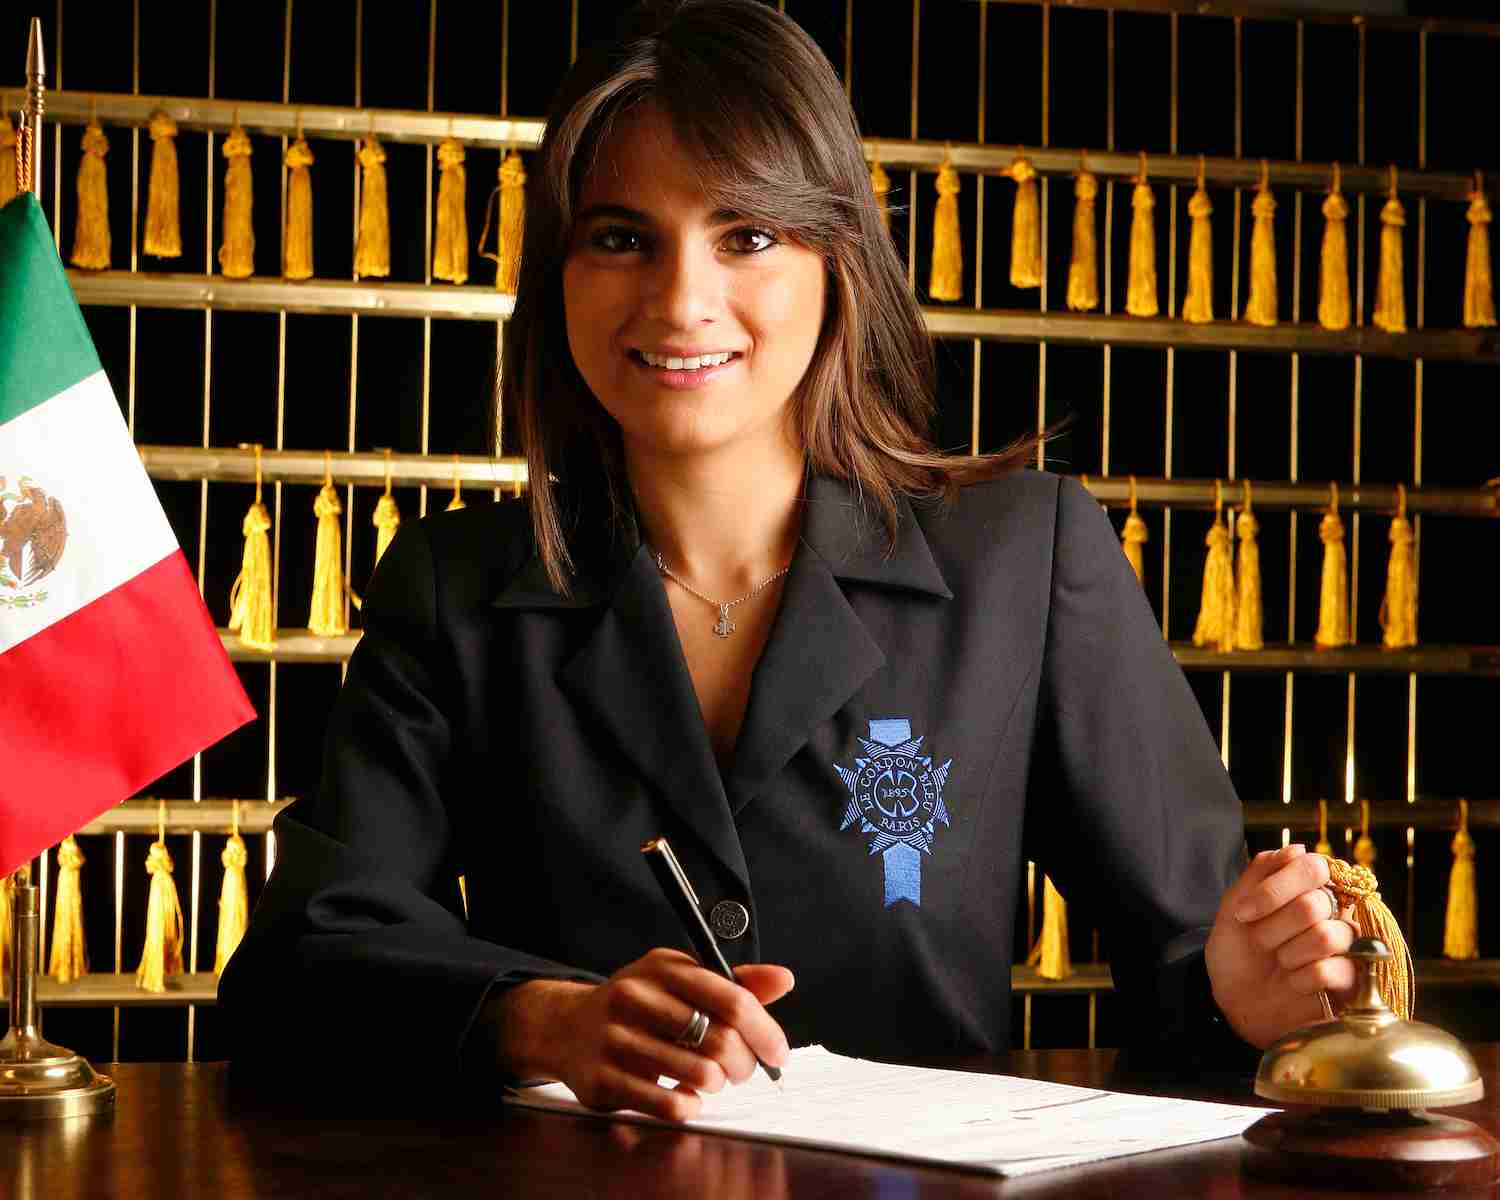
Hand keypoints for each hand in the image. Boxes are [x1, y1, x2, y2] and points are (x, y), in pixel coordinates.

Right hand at [504, 948, 792, 1121]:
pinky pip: (670, 1105)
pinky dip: (691, 1106)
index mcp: (663, 967)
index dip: (765, 1030)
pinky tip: (686, 1094)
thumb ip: (733, 984)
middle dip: (745, 1063)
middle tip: (742, 1070)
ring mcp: (616, 1039)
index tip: (778, 1052)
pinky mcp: (603, 1080)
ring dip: (718, 1083)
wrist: (566, 1027)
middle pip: (721, 1040)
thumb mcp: (680, 981)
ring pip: (700, 1074)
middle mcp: (636, 997)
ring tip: (710, 1077)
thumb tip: (784, 979)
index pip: (732, 999)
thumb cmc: (639, 1006)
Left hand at [1204, 843, 1356, 1048]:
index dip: (1275, 889)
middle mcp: (1334, 914)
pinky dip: (1300, 978)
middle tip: (1261, 943)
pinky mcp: (1352, 983)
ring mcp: (1347, 948)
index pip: (1313, 867)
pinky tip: (1293, 983)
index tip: (1243, 913)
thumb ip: (1261, 871)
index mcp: (1308, 890)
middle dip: (1273, 928)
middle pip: (1314, 904)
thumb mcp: (1235, 906)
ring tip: (1279, 963)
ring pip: (1326, 936)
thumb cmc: (1238, 951)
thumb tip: (1298, 848)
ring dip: (1287, 953)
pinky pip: (1331, 970)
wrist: (1234, 1001)